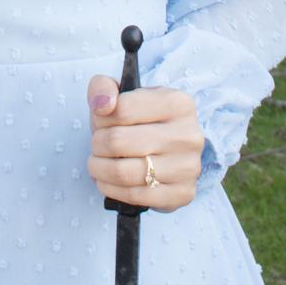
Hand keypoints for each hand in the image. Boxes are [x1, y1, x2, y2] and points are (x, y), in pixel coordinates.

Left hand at [85, 75, 204, 212]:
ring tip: (97, 164)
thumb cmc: (139, 119)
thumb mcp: (121, 93)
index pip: (121, 110)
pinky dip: (111, 189)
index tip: (101, 122)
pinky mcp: (183, 194)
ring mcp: (188, 167)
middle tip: (96, 146)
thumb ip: (103, 88)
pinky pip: (135, 196)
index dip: (100, 118)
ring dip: (99, 169)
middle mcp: (188, 135)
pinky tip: (108, 181)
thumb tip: (102, 106)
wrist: (165, 149)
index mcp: (178, 103)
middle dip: (97, 145)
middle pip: (118, 142)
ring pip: (123, 172)